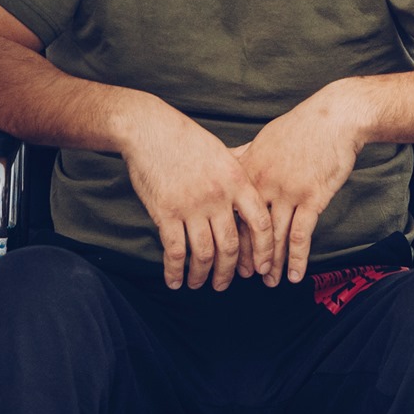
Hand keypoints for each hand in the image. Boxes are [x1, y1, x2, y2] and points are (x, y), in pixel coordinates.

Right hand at [117, 97, 273, 290]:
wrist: (149, 129)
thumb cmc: (186, 140)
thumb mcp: (222, 152)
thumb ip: (239, 173)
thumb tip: (256, 184)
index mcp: (236, 180)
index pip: (260, 223)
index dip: (263, 250)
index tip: (261, 267)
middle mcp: (218, 195)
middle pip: (230, 245)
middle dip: (229, 271)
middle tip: (224, 284)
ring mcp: (192, 205)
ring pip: (203, 253)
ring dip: (201, 275)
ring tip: (198, 284)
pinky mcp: (166, 212)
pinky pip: (175, 251)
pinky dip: (175, 271)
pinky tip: (174, 280)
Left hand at [234, 80, 368, 285]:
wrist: (335, 117)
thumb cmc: (301, 127)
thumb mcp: (264, 138)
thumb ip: (244, 156)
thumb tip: (224, 161)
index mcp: (249, 169)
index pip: (232, 211)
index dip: (229, 236)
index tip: (226, 254)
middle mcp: (264, 182)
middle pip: (249, 229)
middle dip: (247, 256)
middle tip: (245, 277)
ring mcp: (288, 191)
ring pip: (274, 236)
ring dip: (271, 263)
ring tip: (269, 282)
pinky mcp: (312, 197)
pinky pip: (301, 235)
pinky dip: (297, 259)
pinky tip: (295, 276)